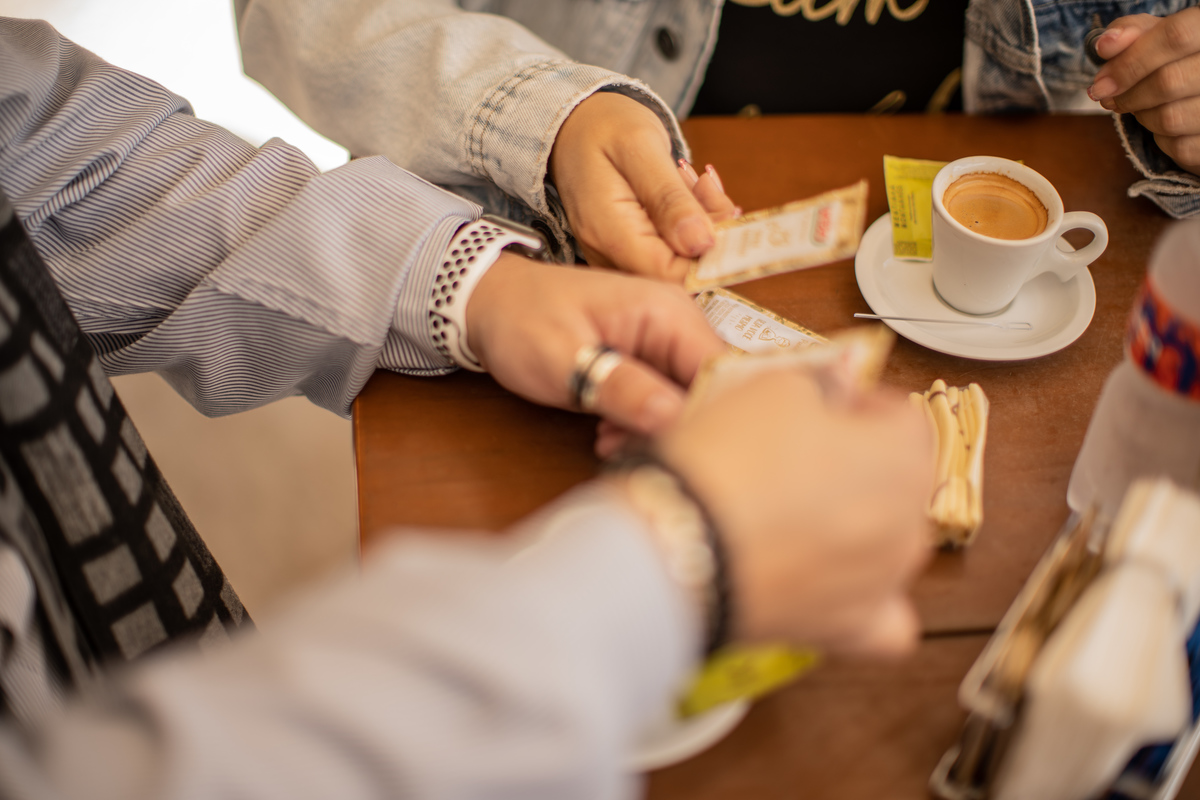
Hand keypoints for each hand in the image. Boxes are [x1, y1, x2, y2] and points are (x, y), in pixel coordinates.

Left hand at [466, 253, 725, 437]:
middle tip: (633, 452)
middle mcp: (676, 326)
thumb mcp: (564, 358)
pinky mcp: (646, 364)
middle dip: (677, 428)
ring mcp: (662, 345)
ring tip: (611, 444)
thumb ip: (620, 387)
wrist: (488, 303)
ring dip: (655, 432)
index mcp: (668, 313)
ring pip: (684, 402)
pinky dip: (640, 426)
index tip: (674, 450)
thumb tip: (673, 418)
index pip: (717, 371)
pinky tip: (608, 436)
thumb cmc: (521, 319)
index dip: (706, 414)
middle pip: (707, 389)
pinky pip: (662, 402)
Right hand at [548, 92, 737, 281]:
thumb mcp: (640, 147)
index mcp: (608, 232)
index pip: (668, 275)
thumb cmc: (602, 126)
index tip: (731, 223)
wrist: (573, 123)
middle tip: (711, 189)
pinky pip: (670, 249)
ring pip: (678, 261)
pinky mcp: (628, 249)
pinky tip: (689, 192)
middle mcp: (607, 253)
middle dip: (709, 234)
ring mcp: (616, 254)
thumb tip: (701, 243)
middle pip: (676, 272)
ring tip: (699, 183)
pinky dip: (691, 222)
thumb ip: (669, 198)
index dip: (708, 259)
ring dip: (703, 224)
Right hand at [656, 370, 933, 657]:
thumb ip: (820, 386)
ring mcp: (886, 582)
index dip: (860, 404)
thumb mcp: (774, 387)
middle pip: (898, 481)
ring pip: (887, 544)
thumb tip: (831, 393)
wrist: (680, 544)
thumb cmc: (731, 460)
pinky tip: (828, 585)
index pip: (904, 416)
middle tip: (798, 459)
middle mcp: (912, 522)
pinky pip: (879, 617)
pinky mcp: (851, 629)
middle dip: (859, 466)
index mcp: (905, 455)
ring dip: (854, 527)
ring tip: (791, 519)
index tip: (825, 404)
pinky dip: (859, 599)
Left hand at [1088, 7, 1199, 173]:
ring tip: (1140, 106)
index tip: (1100, 83)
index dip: (1131, 61)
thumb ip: (1131, 33)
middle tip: (1108, 98)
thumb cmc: (1175, 60)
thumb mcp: (1156, 36)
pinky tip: (1162, 124)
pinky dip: (1160, 139)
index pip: (1175, 37)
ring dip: (1142, 116)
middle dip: (1128, 95)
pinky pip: (1179, 146)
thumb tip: (1105, 45)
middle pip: (1168, 82)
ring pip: (1170, 118)